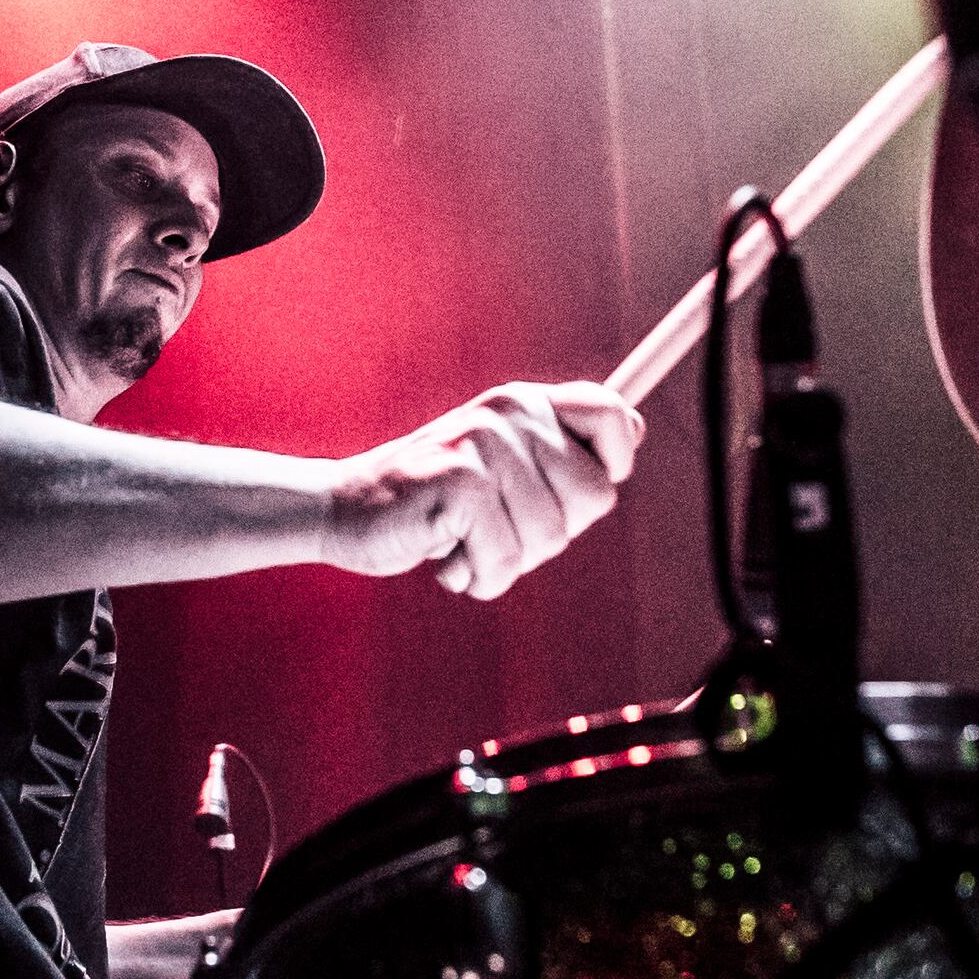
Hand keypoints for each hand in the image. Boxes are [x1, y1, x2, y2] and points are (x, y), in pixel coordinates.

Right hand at [321, 380, 643, 600]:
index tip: (566, 495)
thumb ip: (561, 450)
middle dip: (550, 534)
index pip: (613, 415)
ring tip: (463, 540)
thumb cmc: (434, 500)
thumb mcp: (502, 464)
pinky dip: (476, 576)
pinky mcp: (458, 483)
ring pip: (550, 539)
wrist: (343, 510)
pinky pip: (505, 560)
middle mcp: (509, 412)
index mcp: (526, 402)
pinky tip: (445, 555)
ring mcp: (483, 444)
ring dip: (506, 562)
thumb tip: (635, 431)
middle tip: (495, 526)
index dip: (612, 465)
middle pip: (595, 498)